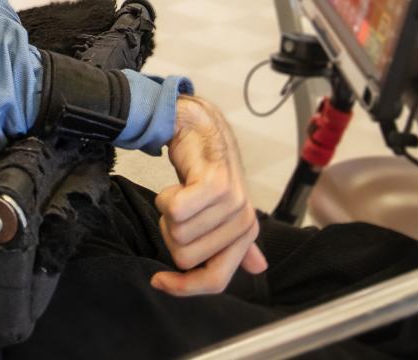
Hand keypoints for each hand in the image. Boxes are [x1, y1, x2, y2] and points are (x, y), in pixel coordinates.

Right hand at [152, 96, 267, 295]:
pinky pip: (173, 211)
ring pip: (176, 235)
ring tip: (180, 192)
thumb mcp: (224, 210)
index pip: (214, 281)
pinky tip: (177, 184)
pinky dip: (164, 197)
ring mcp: (231, 204)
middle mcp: (244, 223)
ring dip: (167, 213)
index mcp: (246, 235)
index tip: (158, 280)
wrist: (199, 130)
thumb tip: (258, 267)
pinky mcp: (214, 185)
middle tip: (181, 207)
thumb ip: (239, 243)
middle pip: (185, 258)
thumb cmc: (206, 171)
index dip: (183, 288)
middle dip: (170, 234)